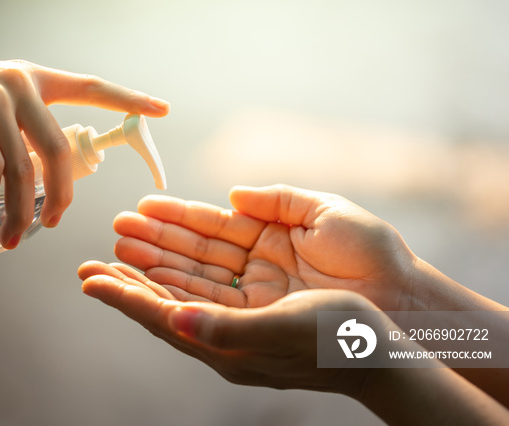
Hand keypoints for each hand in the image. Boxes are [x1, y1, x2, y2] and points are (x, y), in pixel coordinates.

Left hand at [78, 261, 373, 394]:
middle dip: (126, 285)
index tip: (88, 277)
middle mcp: (224, 341)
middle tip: (90, 266)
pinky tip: (174, 272)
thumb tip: (174, 322)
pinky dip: (181, 281)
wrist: (379, 355)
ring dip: (150, 277)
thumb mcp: (282, 327)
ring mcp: (238, 331)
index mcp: (224, 344)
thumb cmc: (337, 338)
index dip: (123, 296)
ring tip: (123, 259)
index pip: (159, 316)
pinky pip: (204, 296)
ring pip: (180, 299)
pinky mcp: (253, 320)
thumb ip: (226, 328)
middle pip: (162, 308)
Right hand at [112, 184, 415, 310]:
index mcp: (270, 237)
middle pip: (194, 255)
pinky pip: (207, 309)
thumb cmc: (373, 254)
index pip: (212, 226)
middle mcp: (256, 269)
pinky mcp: (256, 324)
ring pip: (193, 282)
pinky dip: (174, 298)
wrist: (405, 303)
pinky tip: (144, 286)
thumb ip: (277, 200)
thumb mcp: (325, 211)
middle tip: (113, 232)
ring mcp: (254, 298)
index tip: (140, 209)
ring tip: (113, 258)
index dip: (175, 217)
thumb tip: (232, 193)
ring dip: (153, 270)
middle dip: (152, 244)